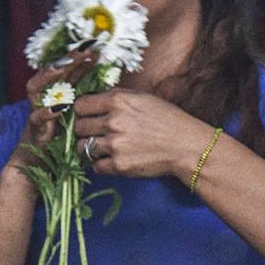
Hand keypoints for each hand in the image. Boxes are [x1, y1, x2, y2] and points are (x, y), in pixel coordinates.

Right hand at [0, 50, 97, 186]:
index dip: (79, 57)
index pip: (67, 70)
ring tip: (64, 66)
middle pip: (53, 72)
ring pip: (38, 87)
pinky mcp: (34, 129)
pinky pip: (37, 117)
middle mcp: (44, 98)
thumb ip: (87, 98)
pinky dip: (47, 112)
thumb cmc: (61, 139)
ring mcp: (36, 110)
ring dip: (51, 76)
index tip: (95, 46)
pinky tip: (58, 107)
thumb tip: (107, 83)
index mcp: (57, 93)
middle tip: (84, 49)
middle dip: (68, 59)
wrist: (38, 162)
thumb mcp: (78, 116)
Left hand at [73, 90, 209, 179]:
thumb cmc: (168, 120)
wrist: (185, 146)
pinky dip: (100, 164)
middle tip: (93, 132)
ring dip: (88, 148)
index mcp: (117, 101)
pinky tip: (111, 159)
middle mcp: (113, 122)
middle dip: (84, 129)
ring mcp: (115, 145)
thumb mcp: (142, 98)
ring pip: (82, 147)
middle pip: (78, 127)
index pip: (80, 105)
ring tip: (100, 147)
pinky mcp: (119, 166)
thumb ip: (117, 97)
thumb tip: (94, 99)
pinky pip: (95, 166)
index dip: (82, 111)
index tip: (86, 115)